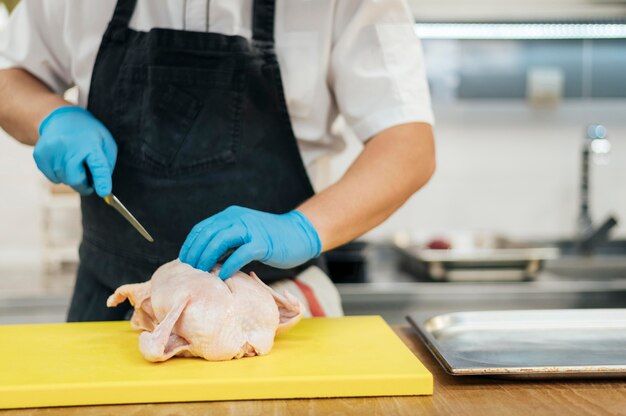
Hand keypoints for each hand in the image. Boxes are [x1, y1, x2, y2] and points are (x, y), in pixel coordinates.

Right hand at [34, 106, 116, 195]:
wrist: (60, 118)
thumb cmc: (88, 134)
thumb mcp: (105, 143)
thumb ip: (106, 165)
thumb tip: (103, 188)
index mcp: (91, 145)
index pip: (97, 165)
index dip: (101, 181)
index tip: (104, 192)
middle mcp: (69, 147)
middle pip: (76, 180)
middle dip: (84, 186)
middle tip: (89, 182)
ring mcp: (52, 152)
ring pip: (64, 180)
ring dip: (72, 178)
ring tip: (75, 161)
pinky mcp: (40, 156)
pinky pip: (53, 178)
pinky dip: (60, 175)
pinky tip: (63, 161)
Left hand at [179, 206, 321, 278]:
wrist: (298, 234)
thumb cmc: (270, 239)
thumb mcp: (244, 234)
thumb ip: (227, 241)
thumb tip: (206, 258)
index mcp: (231, 215)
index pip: (202, 228)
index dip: (190, 244)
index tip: (184, 260)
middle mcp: (238, 218)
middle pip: (208, 234)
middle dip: (196, 253)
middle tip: (191, 270)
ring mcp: (251, 230)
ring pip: (220, 240)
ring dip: (207, 258)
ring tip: (202, 272)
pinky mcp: (263, 243)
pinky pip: (240, 254)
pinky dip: (229, 265)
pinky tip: (223, 276)